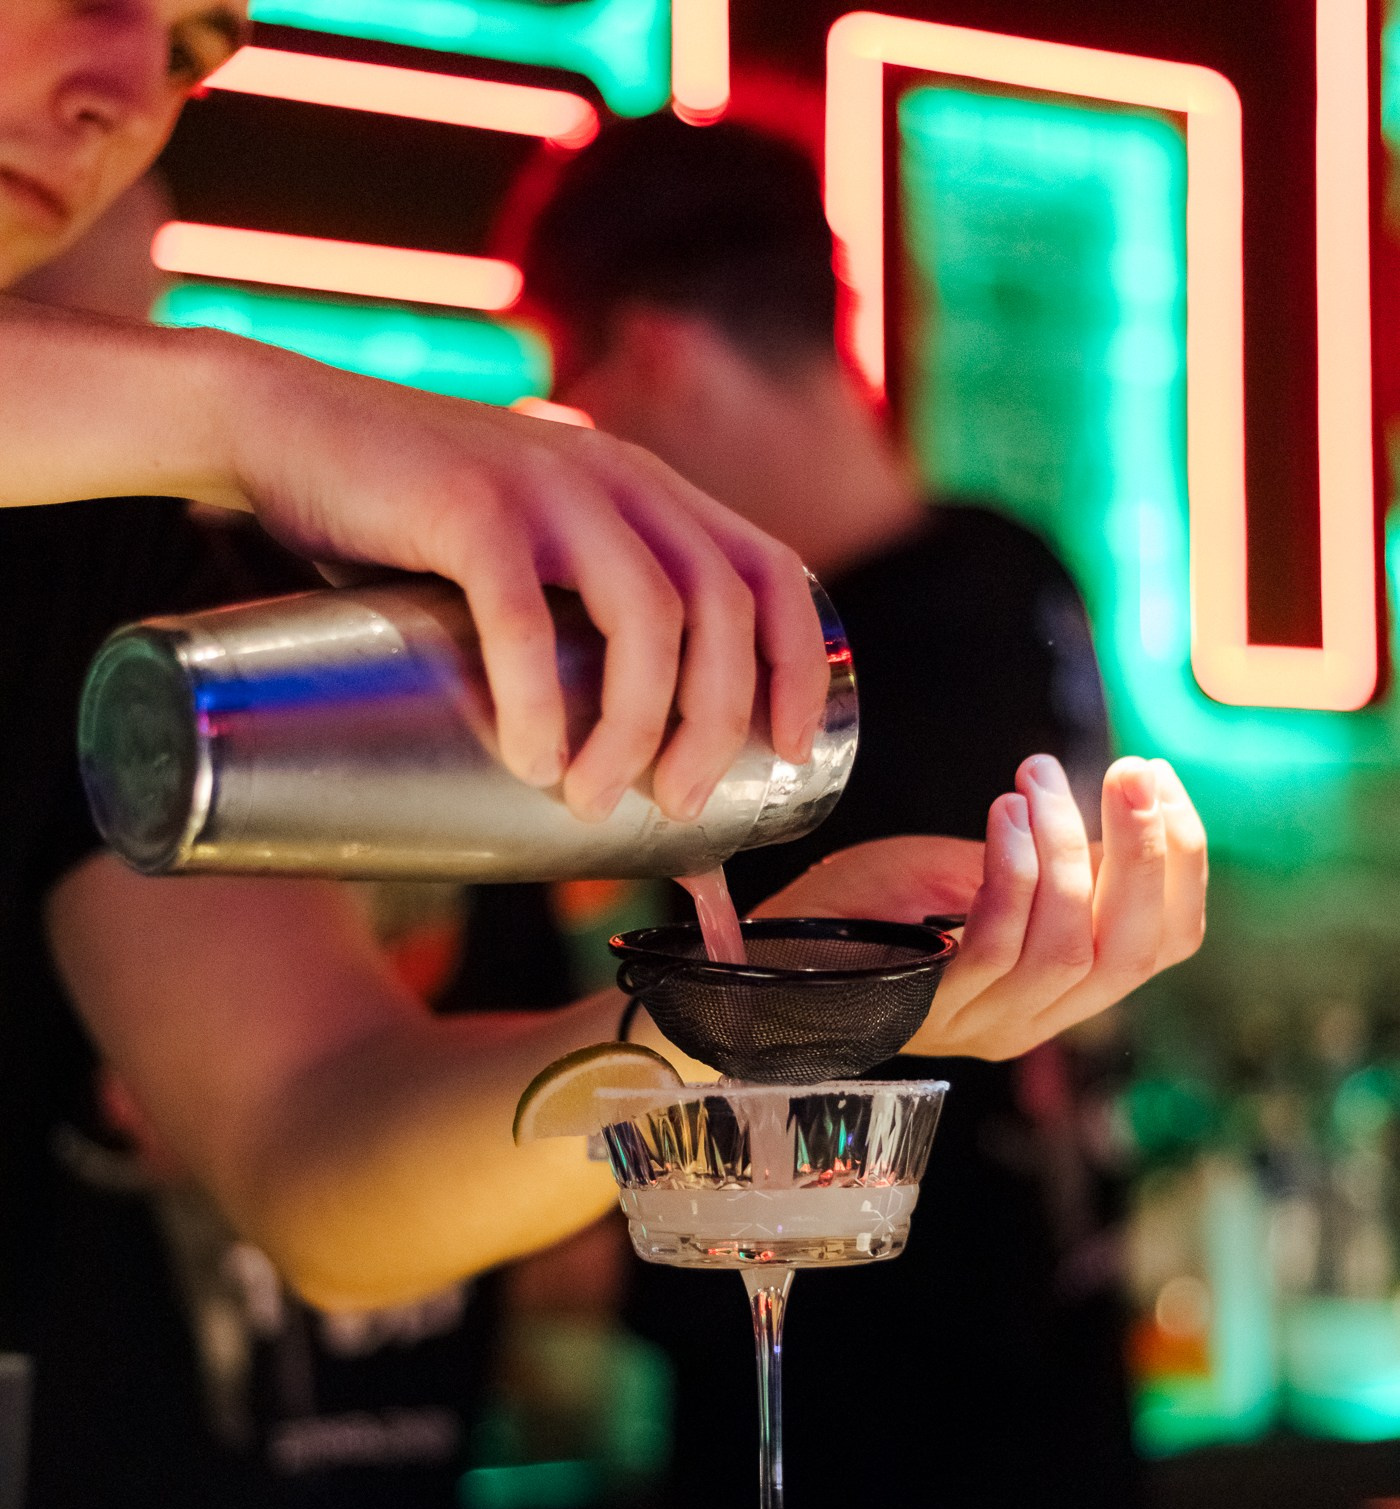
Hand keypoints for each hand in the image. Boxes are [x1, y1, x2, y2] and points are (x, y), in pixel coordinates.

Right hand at [224, 343, 827, 821]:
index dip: (797, 666)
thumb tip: (627, 806)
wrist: (282, 429)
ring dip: (636, 726)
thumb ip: (573, 643)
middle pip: (717, 608)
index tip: (789, 756)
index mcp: (645, 492)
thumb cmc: (408, 533)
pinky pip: (522, 615)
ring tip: (595, 801)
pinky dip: (534, 701)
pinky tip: (530, 763)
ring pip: (644, 615)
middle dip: (715, 723)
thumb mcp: (523, 565)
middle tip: (676, 805)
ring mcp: (543, 484)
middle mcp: (613, 478)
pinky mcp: (464, 504)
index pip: (768, 571)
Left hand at [757, 754, 1206, 1059]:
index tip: (1162, 783)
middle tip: (1133, 773)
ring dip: (1067, 849)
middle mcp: (1035, 1018)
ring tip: (1038, 781)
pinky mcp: (932, 1007)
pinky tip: (1006, 818)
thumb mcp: (974, 872)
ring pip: (1069, 946)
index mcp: (1061, 987)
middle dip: (1145, 854)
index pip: (1164, 944)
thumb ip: (1050, 859)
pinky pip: (997, 946)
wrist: (768, 959)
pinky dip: (1012, 874)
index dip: (1181, 864)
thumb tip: (1125, 807)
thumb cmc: (866, 910)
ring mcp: (984, 1021)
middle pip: (1132, 951)